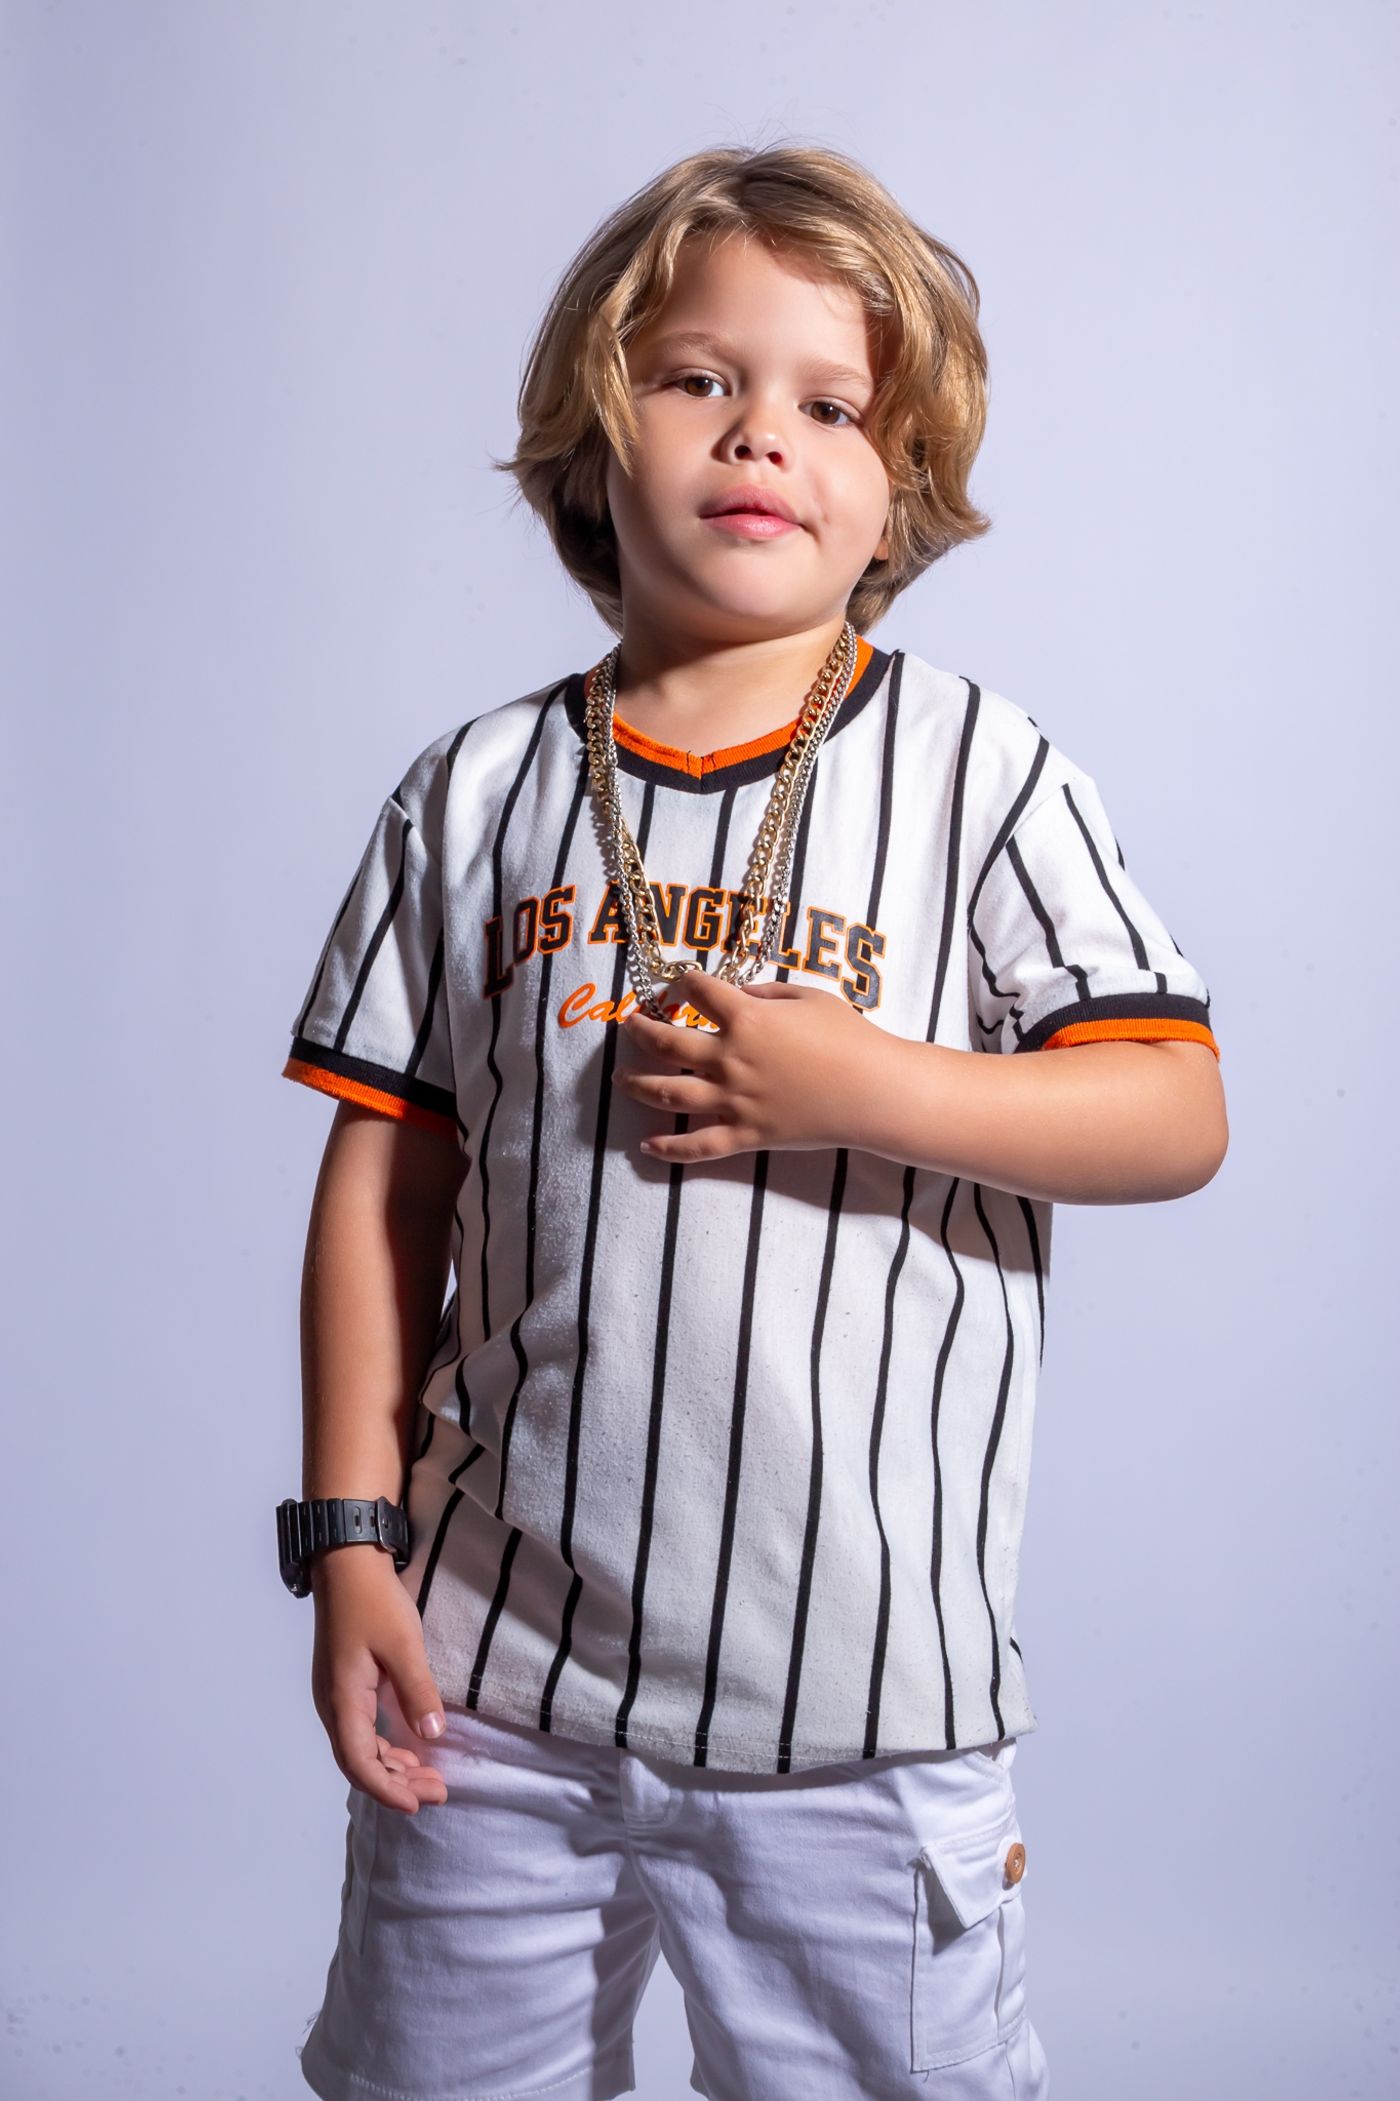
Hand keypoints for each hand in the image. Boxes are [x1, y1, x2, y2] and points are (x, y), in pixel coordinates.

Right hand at [310, 1548, 450, 1814]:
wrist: (347, 1563)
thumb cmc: (373, 1601)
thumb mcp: (403, 1644)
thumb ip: (417, 1691)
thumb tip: (432, 1735)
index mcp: (342, 1699)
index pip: (359, 1763)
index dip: (388, 1790)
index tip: (420, 1803)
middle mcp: (332, 1704)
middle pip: (359, 1761)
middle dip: (397, 1783)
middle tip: (438, 1791)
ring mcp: (335, 1694)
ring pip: (359, 1747)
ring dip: (392, 1766)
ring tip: (430, 1776)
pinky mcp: (343, 1683)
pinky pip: (361, 1729)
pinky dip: (385, 1745)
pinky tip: (410, 1748)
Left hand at [611, 965, 886, 1163]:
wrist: (874, 1091)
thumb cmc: (849, 1037)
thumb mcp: (808, 997)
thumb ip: (766, 992)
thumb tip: (738, 994)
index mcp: (746, 1018)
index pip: (696, 990)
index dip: (683, 982)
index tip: (679, 984)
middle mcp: (729, 1059)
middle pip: (665, 1042)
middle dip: (640, 1030)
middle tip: (629, 1025)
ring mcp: (733, 1100)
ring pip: (667, 1093)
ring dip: (636, 1084)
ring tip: (619, 1078)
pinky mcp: (745, 1135)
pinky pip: (697, 1146)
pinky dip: (668, 1149)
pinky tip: (646, 1146)